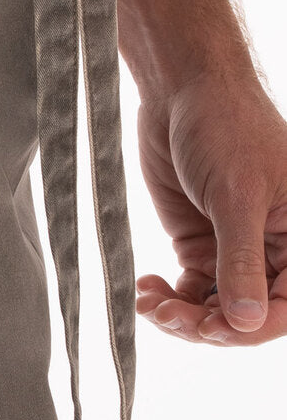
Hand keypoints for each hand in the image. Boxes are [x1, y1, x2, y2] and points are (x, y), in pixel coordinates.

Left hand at [135, 73, 286, 345]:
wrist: (181, 90)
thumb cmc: (226, 126)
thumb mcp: (237, 196)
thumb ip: (241, 260)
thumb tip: (246, 322)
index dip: (254, 326)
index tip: (214, 329)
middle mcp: (274, 249)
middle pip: (248, 313)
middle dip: (208, 324)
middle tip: (170, 317)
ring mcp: (234, 249)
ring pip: (216, 307)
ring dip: (182, 316)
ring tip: (151, 305)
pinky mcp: (200, 243)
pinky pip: (191, 289)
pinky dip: (169, 298)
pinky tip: (145, 290)